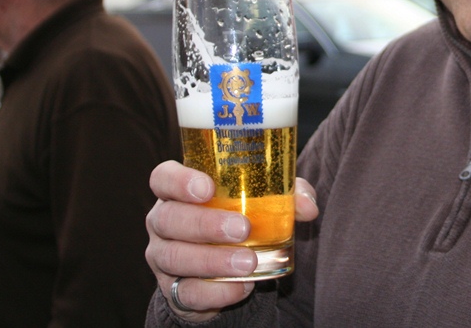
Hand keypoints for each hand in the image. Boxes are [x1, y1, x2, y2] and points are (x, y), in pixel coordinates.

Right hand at [145, 160, 318, 321]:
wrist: (228, 266)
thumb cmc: (242, 216)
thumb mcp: (265, 199)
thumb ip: (286, 195)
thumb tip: (307, 207)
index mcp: (179, 191)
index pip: (163, 178)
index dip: (179, 180)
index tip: (207, 188)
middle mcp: (164, 221)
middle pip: (168, 218)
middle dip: (204, 223)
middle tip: (242, 228)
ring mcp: (163, 256)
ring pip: (174, 256)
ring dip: (212, 260)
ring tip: (248, 262)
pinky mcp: (174, 289)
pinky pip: (186, 293)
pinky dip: (216, 292)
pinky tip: (241, 287)